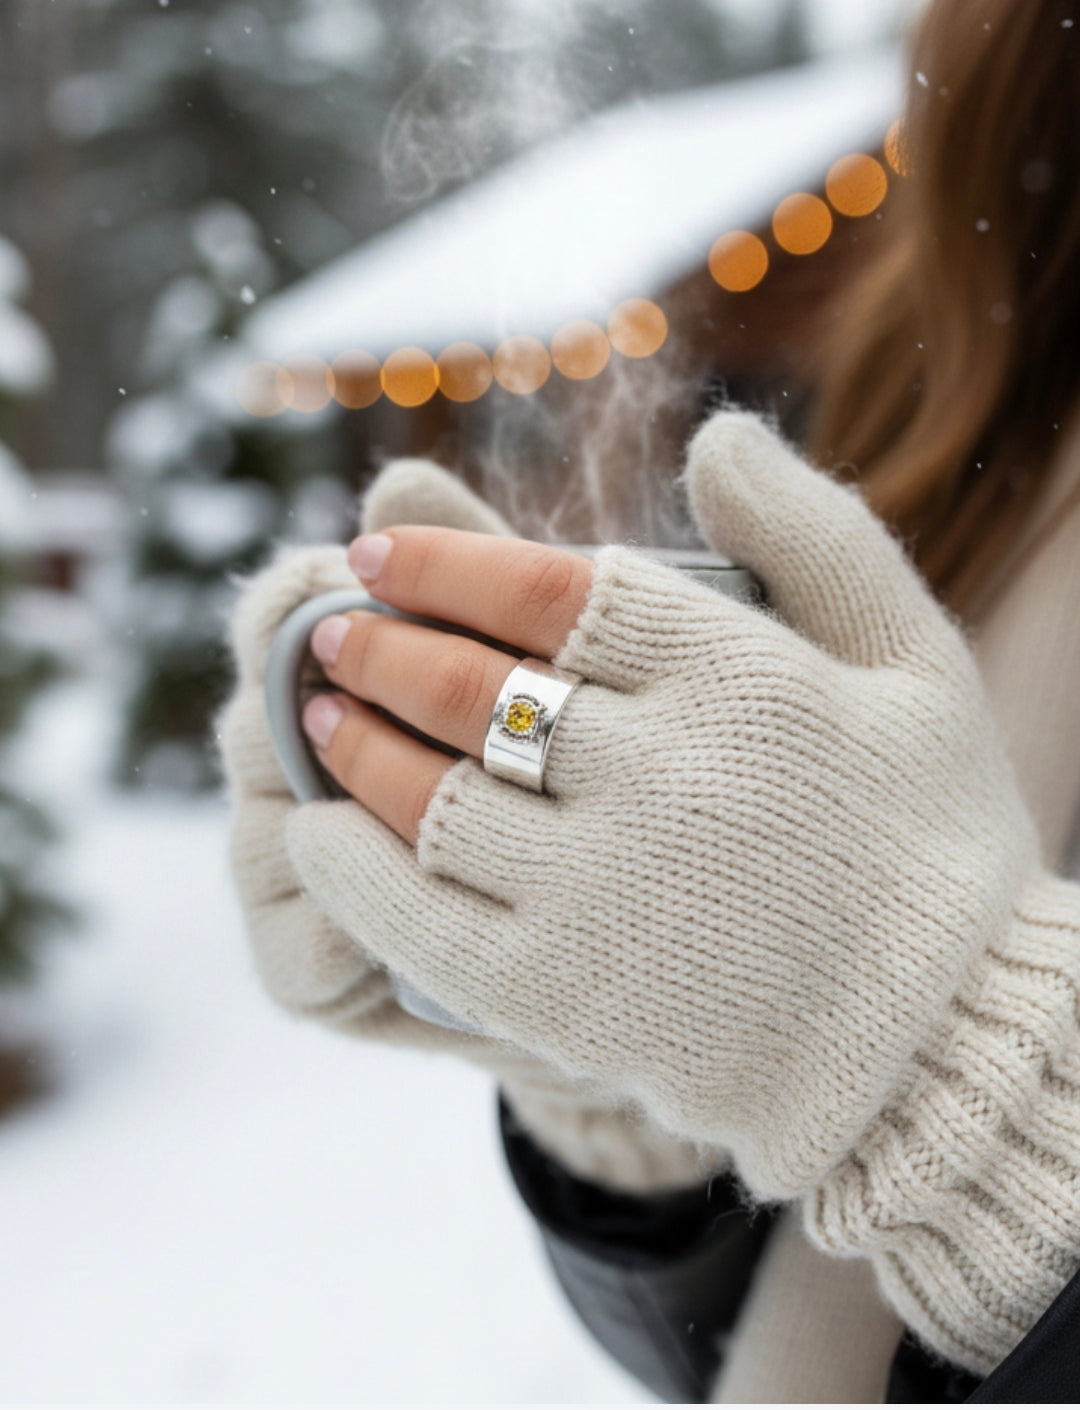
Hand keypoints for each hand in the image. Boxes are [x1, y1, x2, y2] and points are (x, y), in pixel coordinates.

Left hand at [287, 411, 1079, 1370]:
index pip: (548, 592)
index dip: (445, 562)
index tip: (378, 546)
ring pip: (431, 795)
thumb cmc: (933, 840)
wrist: (944, 1043)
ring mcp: (604, 893)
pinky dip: (350, 868)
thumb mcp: (917, 662)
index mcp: (740, 680)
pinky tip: (315, 831)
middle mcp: (662, 776)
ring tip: (314, 711)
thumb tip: (715, 434)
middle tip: (330, 626)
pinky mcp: (566, 997)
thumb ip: (817, 535)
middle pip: (471, 686)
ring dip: (352, 742)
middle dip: (379, 644)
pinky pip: (421, 919)